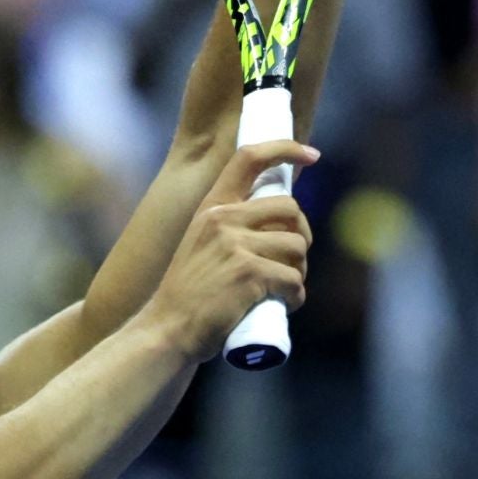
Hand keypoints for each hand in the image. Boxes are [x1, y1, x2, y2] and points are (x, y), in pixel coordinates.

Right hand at [142, 139, 317, 360]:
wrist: (167, 330)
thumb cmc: (189, 294)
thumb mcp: (202, 244)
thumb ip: (232, 227)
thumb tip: (282, 223)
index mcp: (212, 207)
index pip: (249, 157)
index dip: (285, 148)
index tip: (310, 154)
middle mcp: (223, 219)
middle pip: (291, 209)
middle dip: (302, 236)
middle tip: (293, 261)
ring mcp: (236, 245)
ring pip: (298, 247)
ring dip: (299, 272)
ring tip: (282, 289)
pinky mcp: (249, 274)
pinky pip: (294, 280)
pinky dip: (295, 297)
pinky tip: (281, 306)